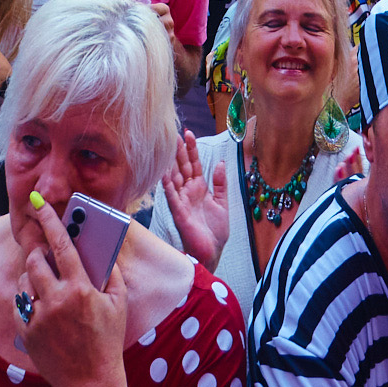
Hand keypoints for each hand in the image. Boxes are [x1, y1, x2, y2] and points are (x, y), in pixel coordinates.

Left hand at [13, 192, 127, 386]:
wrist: (90, 384)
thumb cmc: (107, 342)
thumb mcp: (118, 304)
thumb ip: (111, 273)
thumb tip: (102, 250)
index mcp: (80, 288)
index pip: (60, 244)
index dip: (49, 220)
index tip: (38, 203)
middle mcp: (55, 300)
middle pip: (35, 260)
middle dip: (38, 252)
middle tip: (45, 254)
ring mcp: (38, 317)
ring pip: (24, 281)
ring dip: (32, 277)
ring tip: (46, 284)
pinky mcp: (26, 332)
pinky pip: (19, 304)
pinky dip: (27, 299)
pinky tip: (40, 305)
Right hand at [160, 132, 230, 266]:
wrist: (212, 252)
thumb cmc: (215, 231)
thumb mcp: (223, 203)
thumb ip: (220, 184)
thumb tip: (220, 163)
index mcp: (199, 188)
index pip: (194, 164)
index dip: (191, 150)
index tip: (188, 134)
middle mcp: (188, 192)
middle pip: (183, 167)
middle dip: (179, 151)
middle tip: (175, 134)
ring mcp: (182, 201)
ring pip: (175, 178)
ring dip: (171, 163)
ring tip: (168, 147)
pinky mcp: (179, 212)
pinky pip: (172, 195)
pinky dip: (167, 184)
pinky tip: (164, 172)